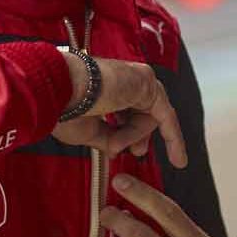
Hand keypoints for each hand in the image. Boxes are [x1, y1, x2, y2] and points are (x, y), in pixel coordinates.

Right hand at [52, 55, 187, 167]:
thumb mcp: (89, 132)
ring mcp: (137, 78)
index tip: (134, 151)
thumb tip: (118, 150)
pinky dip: (168, 136)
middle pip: (146, 111)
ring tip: (113, 144)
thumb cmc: (64, 109)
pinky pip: (161, 114)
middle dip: (142, 135)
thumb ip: (109, 139)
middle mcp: (125, 80)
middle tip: (137, 153)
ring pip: (151, 115)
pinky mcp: (146, 81)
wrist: (59, 92)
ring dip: (134, 136)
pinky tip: (177, 159)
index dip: (132, 132)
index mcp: (108, 87)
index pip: (130, 109)